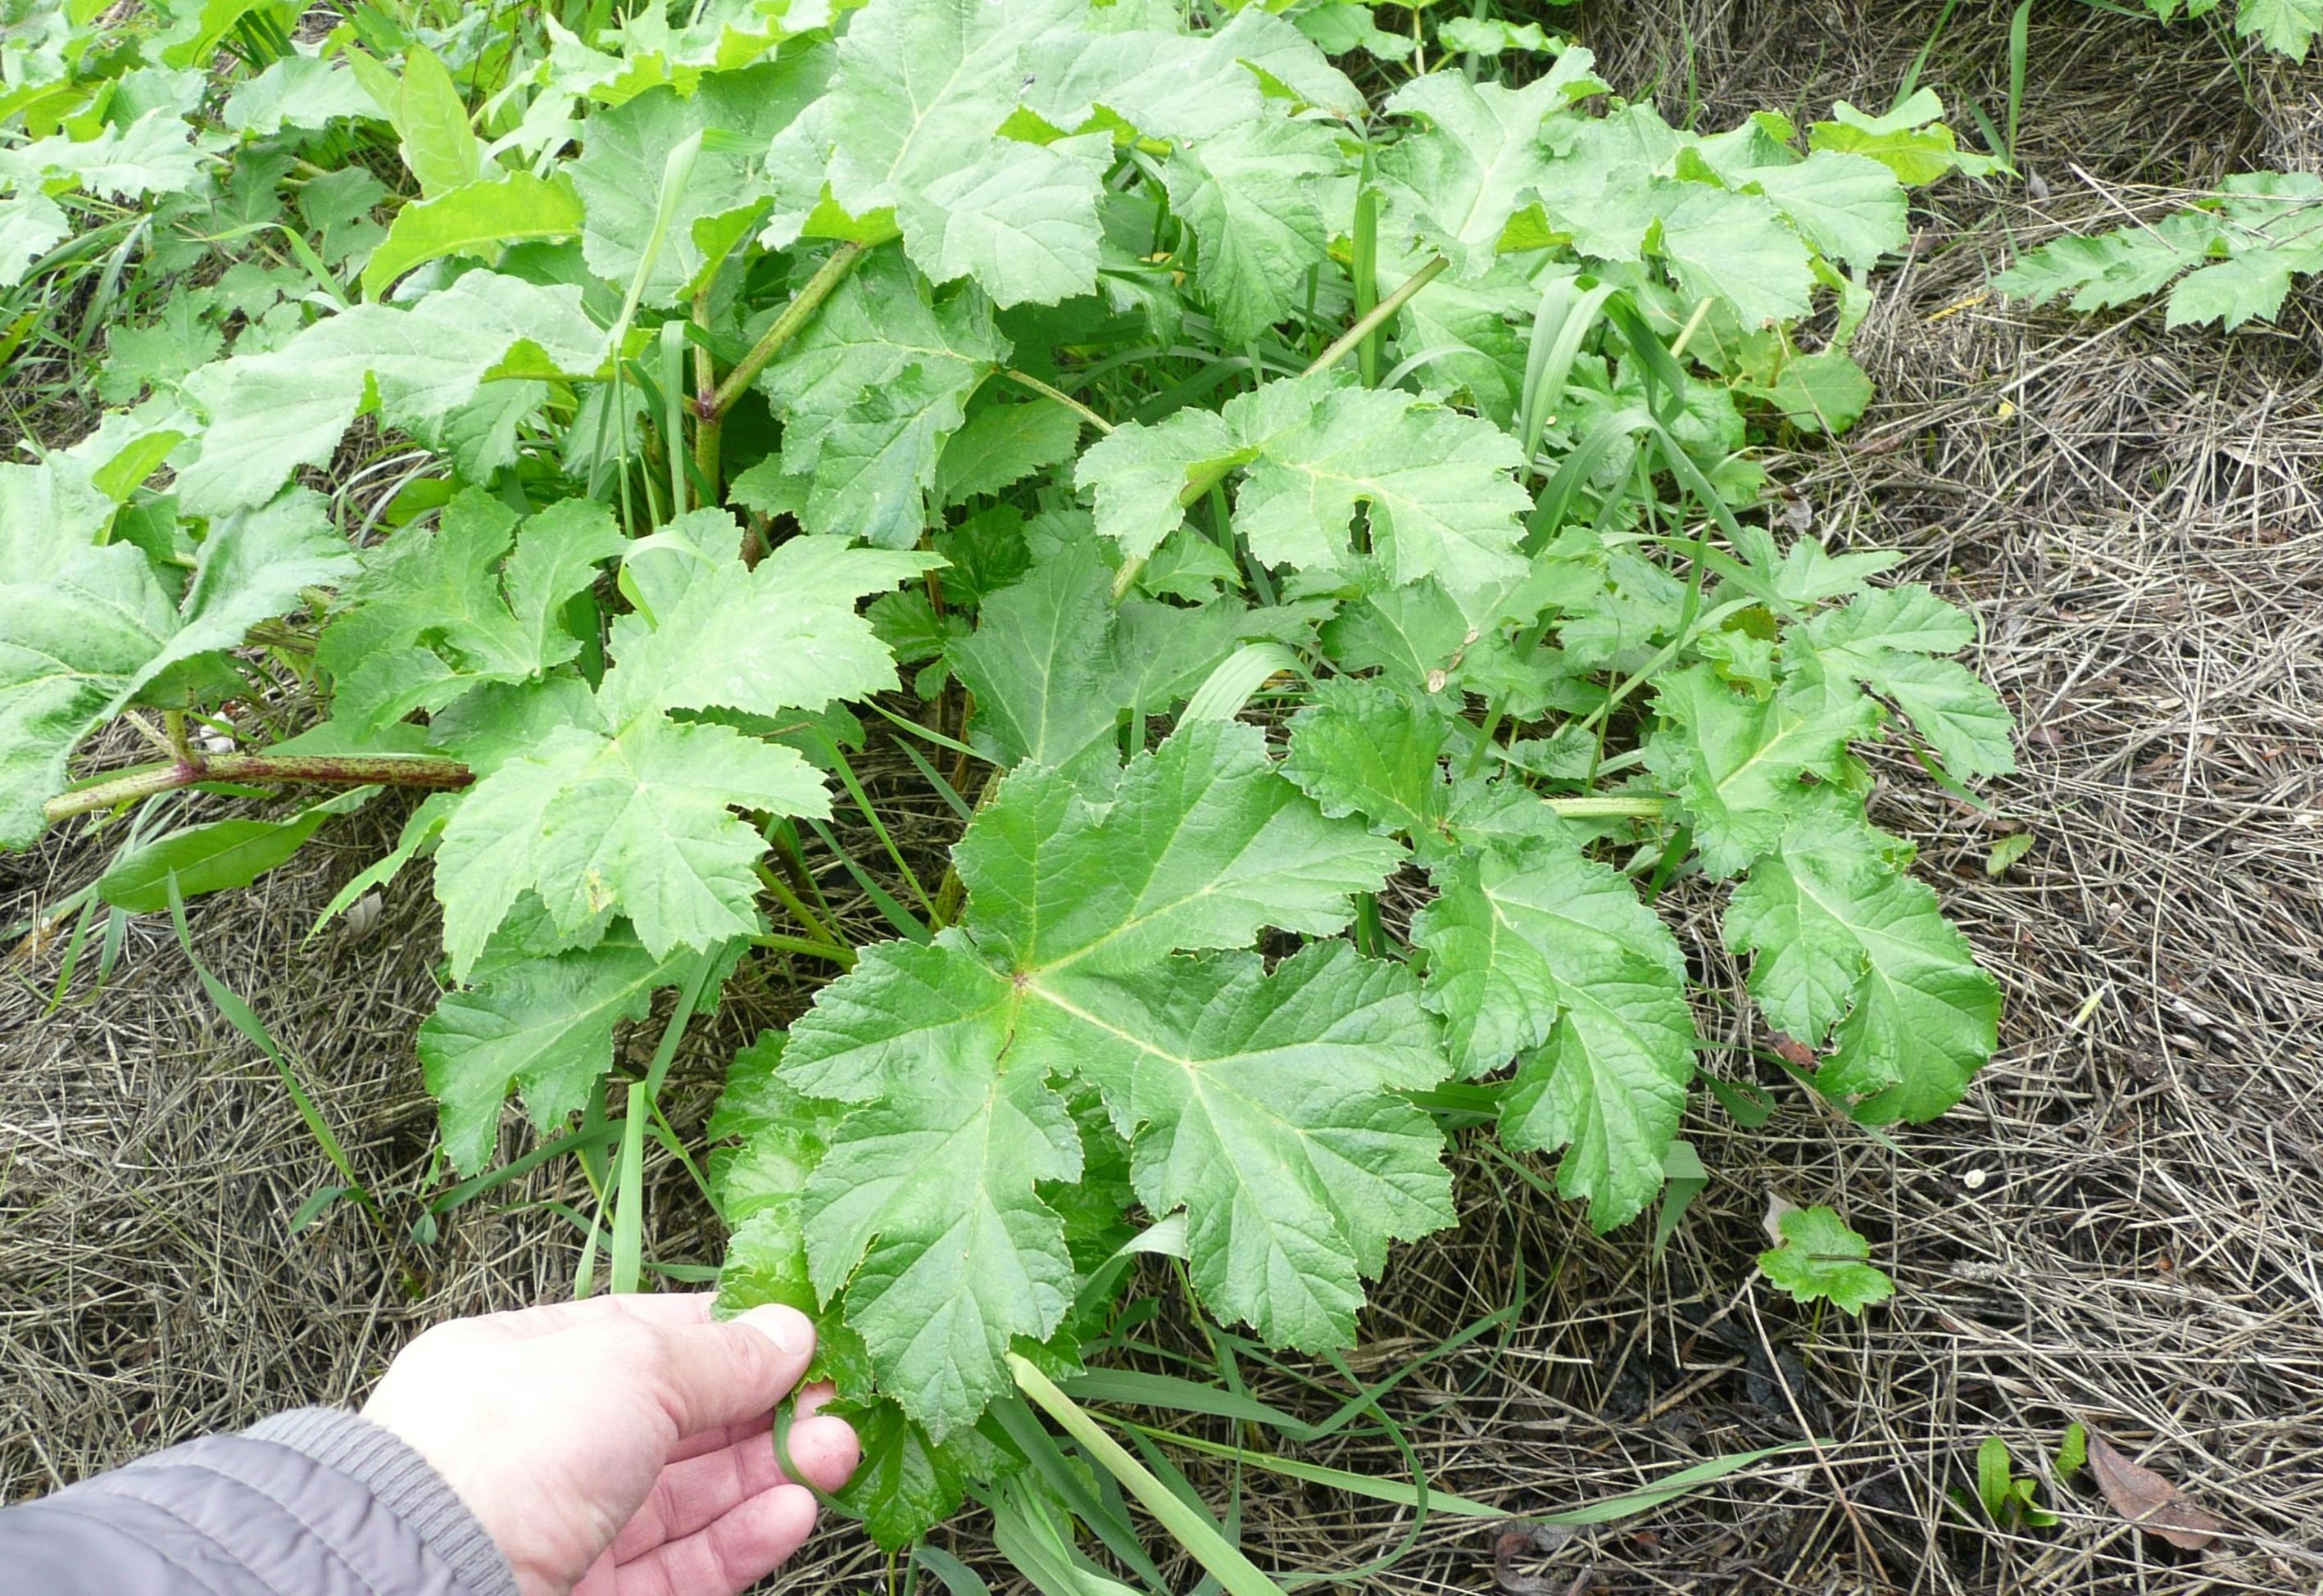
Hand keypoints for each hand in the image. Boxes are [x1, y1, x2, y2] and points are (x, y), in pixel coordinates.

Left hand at [363, 1293, 857, 1595]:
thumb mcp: (629, 1363)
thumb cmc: (509, 1446)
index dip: (730, 1336)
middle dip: (765, 1410)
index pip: (644, 1340)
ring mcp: (565, 1529)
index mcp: (524, 1363)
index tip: (807, 1337)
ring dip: (770, 1473)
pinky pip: (682, 1565)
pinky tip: (795, 1512)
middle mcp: (542, 1445)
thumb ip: (719, 1354)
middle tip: (840, 1403)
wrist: (427, 1584)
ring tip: (838, 1454)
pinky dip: (743, 1539)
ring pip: (690, 1497)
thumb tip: (790, 1332)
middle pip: (679, 1422)